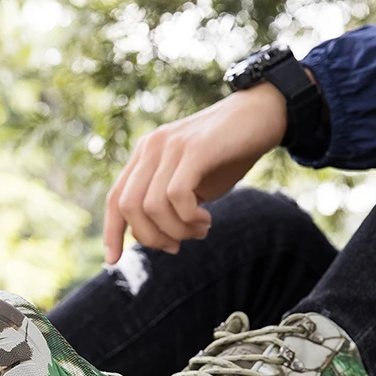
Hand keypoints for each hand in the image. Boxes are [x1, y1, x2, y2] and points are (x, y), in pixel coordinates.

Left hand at [104, 82, 287, 262]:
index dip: (111, 232)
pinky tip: (206, 219)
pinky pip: (176, 195)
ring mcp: (171, 146)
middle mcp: (151, 148)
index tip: (113, 260)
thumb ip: (168, 206)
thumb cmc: (226, 156)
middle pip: (128, 207)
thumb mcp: (190, 185)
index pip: (115, 199)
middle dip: (151, 237)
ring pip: (152, 206)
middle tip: (177, 245)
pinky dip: (189, 217)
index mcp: (144, 157)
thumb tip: (155, 239)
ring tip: (200, 230)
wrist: (263, 114)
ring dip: (176, 230)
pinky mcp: (195, 148)